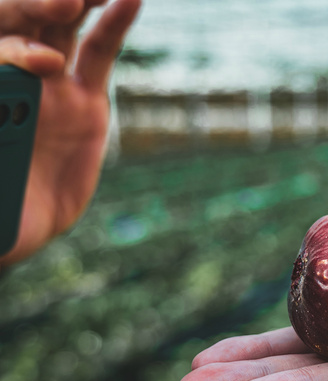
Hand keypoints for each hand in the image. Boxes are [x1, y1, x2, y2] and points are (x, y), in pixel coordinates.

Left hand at [0, 0, 140, 264]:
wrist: (19, 226)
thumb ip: (1, 138)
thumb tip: (34, 89)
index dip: (16, 47)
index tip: (45, 65)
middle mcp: (11, 75)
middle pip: (22, 19)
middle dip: (42, 5)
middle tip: (70, 1)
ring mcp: (49, 82)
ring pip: (63, 24)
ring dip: (78, 0)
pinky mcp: (85, 97)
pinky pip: (101, 51)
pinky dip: (114, 23)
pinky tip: (129, 1)